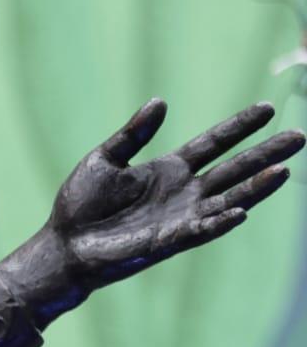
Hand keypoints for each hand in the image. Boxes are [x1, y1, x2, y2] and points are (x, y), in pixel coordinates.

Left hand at [0, 100, 303, 322]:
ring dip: (255, 187)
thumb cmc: (80, 204)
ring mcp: (180, 217)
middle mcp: (183, 192)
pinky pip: (201, 230)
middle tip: (300, 135)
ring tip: (283, 170)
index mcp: (169, 169)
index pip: (213, 143)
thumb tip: (160, 101)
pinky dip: (219, 222)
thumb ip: (133, 134)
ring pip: (227, 199)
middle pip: (233, 168)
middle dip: (265, 153)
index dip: (239, 127)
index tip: (267, 107)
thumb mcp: (104, 159)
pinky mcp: (168, 241)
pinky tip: (240, 210)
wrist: (64, 244)